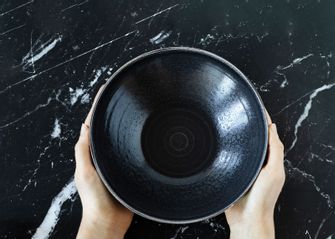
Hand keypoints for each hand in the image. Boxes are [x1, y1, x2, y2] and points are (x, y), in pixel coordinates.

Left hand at [75, 86, 133, 238]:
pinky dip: (140, 140)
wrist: (110, 220)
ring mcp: (118, 161)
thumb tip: (85, 125)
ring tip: (138, 107)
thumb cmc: (95, 199)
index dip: (98, 106)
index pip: (94, 124)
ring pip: (124, 137)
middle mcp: (105, 154)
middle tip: (126, 93)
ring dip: (129, 124)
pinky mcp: (130, 168)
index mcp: (91, 152)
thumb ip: (83, 150)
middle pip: (110, 127)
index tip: (105, 89)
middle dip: (116, 110)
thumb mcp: (84, 172)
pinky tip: (148, 133)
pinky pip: (135, 150)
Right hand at [225, 111, 284, 238]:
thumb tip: (273, 128)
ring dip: (236, 137)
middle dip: (249, 126)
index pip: (268, 136)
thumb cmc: (263, 198)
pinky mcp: (233, 173)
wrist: (247, 218)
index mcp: (270, 161)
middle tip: (240, 111)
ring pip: (241, 147)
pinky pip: (230, 157)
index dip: (264, 121)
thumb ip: (275, 150)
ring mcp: (245, 168)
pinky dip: (227, 149)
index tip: (257, 107)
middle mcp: (258, 163)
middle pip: (254, 140)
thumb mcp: (274, 171)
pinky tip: (220, 143)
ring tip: (230, 122)